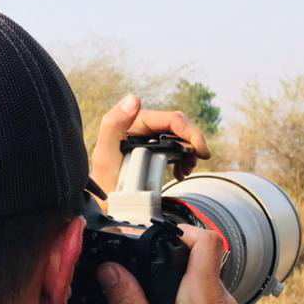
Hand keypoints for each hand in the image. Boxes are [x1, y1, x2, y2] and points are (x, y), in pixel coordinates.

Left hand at [91, 94, 210, 201]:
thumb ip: (114, 124)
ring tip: (186, 170)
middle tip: (195, 162)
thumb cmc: (103, 182)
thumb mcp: (104, 155)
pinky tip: (181, 173)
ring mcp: (150, 140)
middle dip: (192, 143)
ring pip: (181, 138)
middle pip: (179, 127)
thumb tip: (134, 98)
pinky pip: (177, 150)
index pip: (171, 120)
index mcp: (135, 122)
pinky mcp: (154, 152)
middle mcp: (143, 127)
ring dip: (189, 153)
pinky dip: (184, 160)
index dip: (190, 132)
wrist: (107, 204)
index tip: (200, 151)